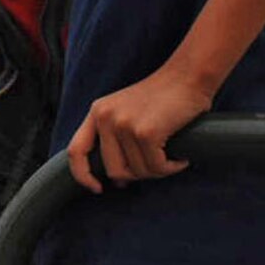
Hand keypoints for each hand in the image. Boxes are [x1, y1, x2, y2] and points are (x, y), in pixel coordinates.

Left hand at [65, 68, 212, 192]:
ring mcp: (124, 124)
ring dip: (159, 170)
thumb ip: (116, 140)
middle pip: (114, 170)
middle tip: (157, 164)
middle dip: (138, 174)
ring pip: (138, 172)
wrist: (189, 76)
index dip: (83, 175)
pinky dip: (172, 167)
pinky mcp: (145, 132)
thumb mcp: (128, 111)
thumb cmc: (164, 97)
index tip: (97, 189)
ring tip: (171, 156)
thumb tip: (117, 181)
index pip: (76, 151)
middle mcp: (105, 117)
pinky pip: (157, 167)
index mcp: (98, 112)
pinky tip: (180, 158)